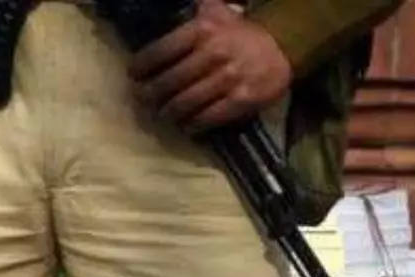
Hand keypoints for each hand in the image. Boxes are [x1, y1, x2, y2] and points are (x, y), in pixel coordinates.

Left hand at [128, 0, 293, 133]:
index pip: (162, 50)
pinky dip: (193, 125)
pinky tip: (186, 127)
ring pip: (186, 102)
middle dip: (150, 94)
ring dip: (168, 112)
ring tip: (162, 115)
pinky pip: (209, 117)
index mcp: (203, 30)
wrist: (281, 47)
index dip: (142, 65)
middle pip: (169, 81)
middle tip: (142, 100)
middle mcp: (213, 53)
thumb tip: (165, 8)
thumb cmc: (240, 32)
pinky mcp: (241, 100)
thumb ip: (193, 9)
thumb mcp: (216, 11)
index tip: (133, 75)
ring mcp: (227, 78)